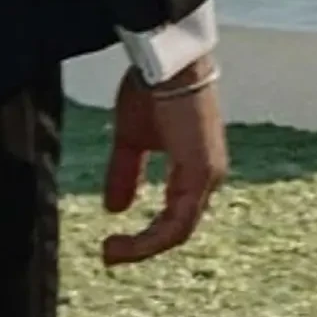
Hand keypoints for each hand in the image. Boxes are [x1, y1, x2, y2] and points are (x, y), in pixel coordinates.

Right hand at [101, 64, 228, 266]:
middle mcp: (208, 178)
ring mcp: (208, 177)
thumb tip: (115, 209)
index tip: (111, 244)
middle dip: (141, 247)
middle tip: (108, 255)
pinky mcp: (201, 173)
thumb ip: (126, 173)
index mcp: (195, 171)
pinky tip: (126, 242)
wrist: (165, 62)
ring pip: (178, 230)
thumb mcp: (132, 140)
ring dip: (143, 247)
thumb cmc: (153, 90)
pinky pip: (178, 222)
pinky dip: (152, 238)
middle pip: (177, 229)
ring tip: (111, 253)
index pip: (174, 217)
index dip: (144, 237)